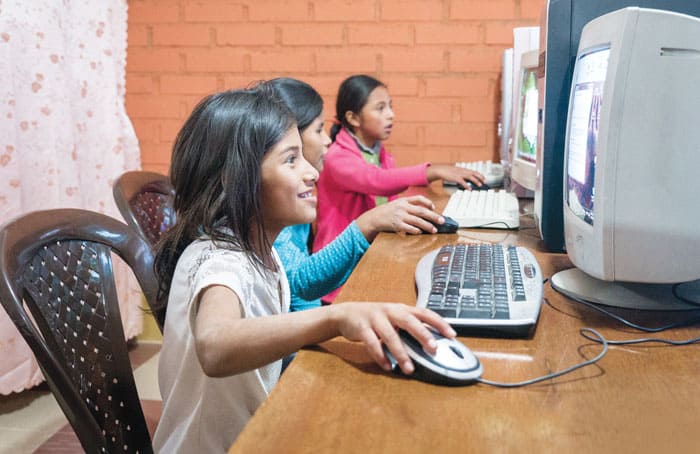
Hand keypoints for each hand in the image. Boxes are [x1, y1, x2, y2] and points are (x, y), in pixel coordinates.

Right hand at [329, 302, 455, 373]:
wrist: (347, 314)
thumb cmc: (376, 318)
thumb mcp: (394, 318)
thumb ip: (410, 327)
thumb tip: (432, 342)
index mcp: (401, 308)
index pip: (424, 312)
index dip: (438, 322)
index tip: (451, 334)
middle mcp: (390, 311)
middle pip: (409, 321)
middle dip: (422, 334)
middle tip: (433, 349)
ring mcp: (375, 318)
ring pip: (390, 335)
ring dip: (400, 353)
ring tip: (409, 368)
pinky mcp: (362, 328)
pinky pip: (372, 343)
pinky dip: (380, 356)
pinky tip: (388, 366)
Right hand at [355, 195, 443, 240]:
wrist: (375, 217)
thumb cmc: (388, 211)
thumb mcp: (398, 204)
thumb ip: (410, 205)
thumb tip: (425, 210)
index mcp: (404, 201)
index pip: (419, 199)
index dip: (428, 203)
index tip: (434, 208)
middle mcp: (403, 207)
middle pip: (422, 211)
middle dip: (433, 216)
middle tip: (441, 221)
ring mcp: (400, 216)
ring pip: (418, 221)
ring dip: (427, 226)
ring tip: (434, 230)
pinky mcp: (397, 225)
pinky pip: (409, 228)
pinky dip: (416, 230)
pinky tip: (421, 232)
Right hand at [426, 164, 485, 188]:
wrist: (441, 170)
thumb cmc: (449, 172)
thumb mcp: (457, 172)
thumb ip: (463, 175)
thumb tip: (468, 181)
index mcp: (464, 170)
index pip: (475, 171)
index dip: (480, 175)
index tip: (484, 178)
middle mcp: (463, 171)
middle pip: (474, 173)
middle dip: (481, 177)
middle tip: (485, 182)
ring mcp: (460, 174)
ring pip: (470, 177)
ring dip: (476, 181)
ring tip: (480, 185)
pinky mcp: (456, 178)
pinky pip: (463, 182)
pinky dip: (467, 185)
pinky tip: (469, 189)